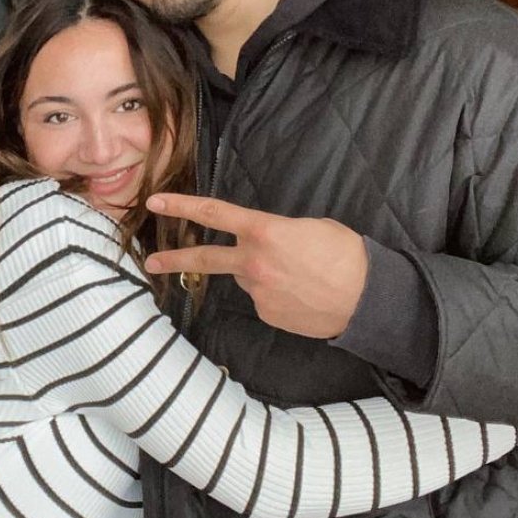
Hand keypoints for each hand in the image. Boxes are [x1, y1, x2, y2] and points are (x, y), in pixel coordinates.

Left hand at [144, 192, 367, 338]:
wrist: (367, 298)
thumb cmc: (345, 253)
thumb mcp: (310, 227)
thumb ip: (277, 232)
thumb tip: (264, 244)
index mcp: (264, 231)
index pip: (213, 213)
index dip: (181, 206)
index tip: (155, 203)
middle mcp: (253, 262)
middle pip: (204, 259)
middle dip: (174, 259)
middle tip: (150, 261)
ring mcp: (257, 292)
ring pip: (247, 277)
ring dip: (263, 274)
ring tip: (299, 276)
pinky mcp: (267, 315)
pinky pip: (264, 298)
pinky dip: (277, 293)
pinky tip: (301, 293)